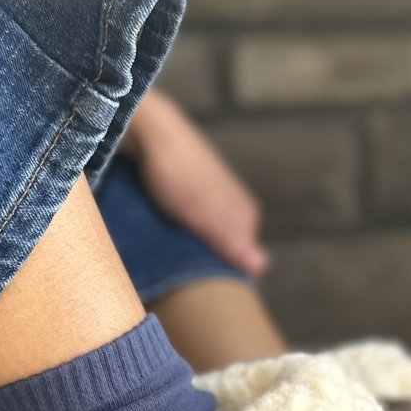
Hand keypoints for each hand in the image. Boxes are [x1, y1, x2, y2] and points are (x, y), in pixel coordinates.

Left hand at [121, 90, 269, 277]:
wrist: (148, 128)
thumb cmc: (176, 172)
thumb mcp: (204, 214)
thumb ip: (232, 241)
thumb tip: (262, 268)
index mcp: (247, 215)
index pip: (247, 261)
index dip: (226, 273)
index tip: (204, 282)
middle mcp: (237, 208)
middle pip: (230, 249)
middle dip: (212, 260)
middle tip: (186, 269)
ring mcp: (217, 199)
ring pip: (212, 236)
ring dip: (195, 246)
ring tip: (174, 252)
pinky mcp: (195, 192)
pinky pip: (196, 222)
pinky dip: (185, 230)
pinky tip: (170, 232)